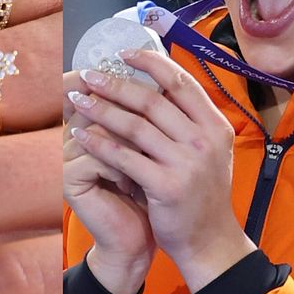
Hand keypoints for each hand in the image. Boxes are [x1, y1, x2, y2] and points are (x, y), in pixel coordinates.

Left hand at [67, 50, 254, 293]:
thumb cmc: (201, 192)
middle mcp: (204, 140)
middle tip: (88, 75)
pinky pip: (124, 158)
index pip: (180, 82)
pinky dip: (99, 144)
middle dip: (115, 84)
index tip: (122, 53)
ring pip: (134, 126)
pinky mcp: (167, 186)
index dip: (150, 63)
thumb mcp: (208, 150)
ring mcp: (187, 163)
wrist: (209, 240)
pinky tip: (80, 135)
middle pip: (152, 100)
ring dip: (101, 110)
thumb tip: (156, 79)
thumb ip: (188, 119)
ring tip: (77, 100)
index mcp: (215, 125)